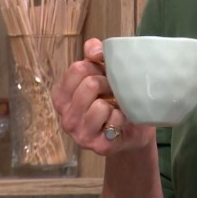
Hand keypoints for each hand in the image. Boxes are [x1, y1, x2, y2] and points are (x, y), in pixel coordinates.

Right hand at [52, 38, 154, 155]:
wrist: (134, 129)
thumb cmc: (115, 98)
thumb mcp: (104, 71)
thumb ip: (96, 53)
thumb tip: (93, 51)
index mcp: (62, 97)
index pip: (77, 69)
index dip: (97, 68)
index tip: (103, 75)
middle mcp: (66, 118)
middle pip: (89, 85)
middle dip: (108, 83)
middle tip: (114, 91)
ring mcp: (81, 135)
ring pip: (99, 105)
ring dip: (115, 102)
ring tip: (116, 106)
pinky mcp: (99, 146)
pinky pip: (113, 121)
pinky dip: (122, 117)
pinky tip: (121, 121)